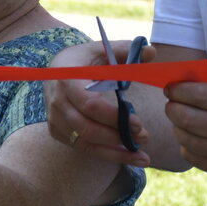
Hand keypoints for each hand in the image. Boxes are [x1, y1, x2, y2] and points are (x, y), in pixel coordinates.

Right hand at [43, 40, 152, 166]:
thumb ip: (126, 50)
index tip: (138, 122)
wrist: (55, 71)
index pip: (90, 105)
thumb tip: (151, 51)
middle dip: (118, 136)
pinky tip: (127, 156)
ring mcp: (56, 119)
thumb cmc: (83, 60)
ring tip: (141, 154)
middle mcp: (58, 102)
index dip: (114, 117)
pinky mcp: (58, 132)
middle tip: (144, 136)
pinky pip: (83, 148)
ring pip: (86, 143)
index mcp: (68, 79)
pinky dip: (106, 155)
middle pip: (88, 128)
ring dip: (115, 152)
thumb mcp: (101, 50)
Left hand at [163, 84, 206, 176]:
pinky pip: (192, 157)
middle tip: (171, 102)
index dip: (181, 90)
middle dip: (173, 108)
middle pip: (190, 119)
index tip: (170, 87)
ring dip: (176, 125)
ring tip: (178, 118)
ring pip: (187, 139)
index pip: (203, 96)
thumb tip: (183, 79)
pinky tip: (188, 135)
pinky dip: (185, 144)